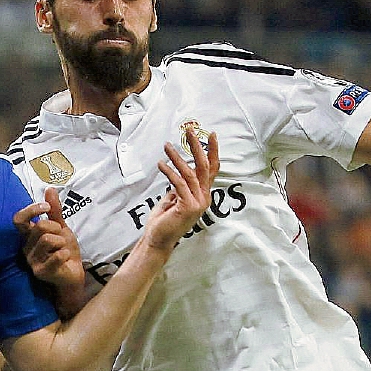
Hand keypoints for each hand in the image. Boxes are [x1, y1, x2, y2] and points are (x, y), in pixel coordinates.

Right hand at [13, 188, 87, 315]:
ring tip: (62, 250)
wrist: (73, 274)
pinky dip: (65, 254)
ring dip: (62, 242)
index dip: (31, 210)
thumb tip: (49, 189)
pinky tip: (64, 259)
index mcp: (28, 236)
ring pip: (48, 240)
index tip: (46, 207)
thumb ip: (54, 210)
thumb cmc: (64, 250)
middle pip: (40, 227)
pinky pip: (56, 255)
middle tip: (61, 238)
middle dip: (57, 229)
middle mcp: (25, 247)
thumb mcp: (61, 227)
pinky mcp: (40, 272)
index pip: (18, 219)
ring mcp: (31, 260)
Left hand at [143, 125, 219, 248]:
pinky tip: (161, 164)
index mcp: (203, 196)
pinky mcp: (187, 206)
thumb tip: (181, 171)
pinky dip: (169, 171)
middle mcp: (204, 198)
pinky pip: (179, 183)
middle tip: (189, 131)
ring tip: (166, 146)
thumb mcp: (175, 198)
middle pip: (204, 167)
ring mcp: (197, 203)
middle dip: (197, 147)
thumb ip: (181, 186)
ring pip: (190, 173)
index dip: (212, 152)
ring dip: (177, 157)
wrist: (158, 239)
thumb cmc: (164, 220)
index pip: (211, 170)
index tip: (210, 135)